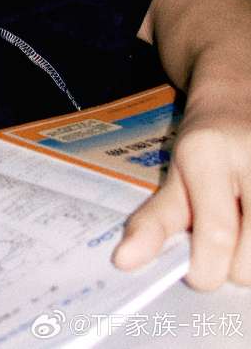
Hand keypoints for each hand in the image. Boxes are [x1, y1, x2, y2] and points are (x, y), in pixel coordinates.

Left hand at [113, 89, 250, 289]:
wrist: (239, 93)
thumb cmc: (205, 141)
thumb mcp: (174, 174)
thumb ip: (153, 220)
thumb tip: (124, 261)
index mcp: (208, 153)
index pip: (215, 234)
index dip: (205, 269)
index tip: (196, 270)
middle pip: (249, 261)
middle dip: (231, 267)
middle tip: (221, 242)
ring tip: (242, 228)